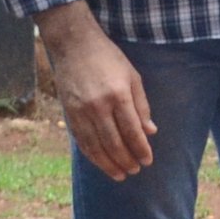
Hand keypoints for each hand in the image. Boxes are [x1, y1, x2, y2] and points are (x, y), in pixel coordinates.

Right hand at [38, 2, 154, 180]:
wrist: (74, 44)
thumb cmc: (108, 58)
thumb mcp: (132, 76)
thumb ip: (141, 105)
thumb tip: (150, 132)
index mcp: (118, 95)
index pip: (132, 131)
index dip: (141, 149)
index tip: (147, 161)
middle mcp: (99, 105)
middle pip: (114, 143)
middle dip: (126, 160)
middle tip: (135, 170)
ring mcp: (81, 110)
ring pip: (96, 146)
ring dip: (109, 164)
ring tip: (120, 174)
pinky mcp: (69, 113)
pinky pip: (81, 141)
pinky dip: (92, 155)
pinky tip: (101, 163)